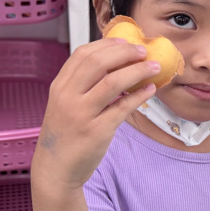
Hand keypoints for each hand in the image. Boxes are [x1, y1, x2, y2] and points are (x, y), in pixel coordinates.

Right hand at [31, 38, 159, 190]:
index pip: (83, 54)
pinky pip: (123, 107)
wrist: (55, 168)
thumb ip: (81, 85)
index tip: (126, 41)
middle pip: (99, 63)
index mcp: (60, 86)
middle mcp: (68, 96)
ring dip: (138, 70)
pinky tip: (150, 89)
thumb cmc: (64, 135)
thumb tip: (113, 64)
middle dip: (125, 52)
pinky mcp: (97, 131)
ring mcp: (82, 114)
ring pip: (113, 82)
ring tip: (154, 67)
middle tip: (143, 51)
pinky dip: (139, 96)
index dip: (107, 44)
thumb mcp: (63, 104)